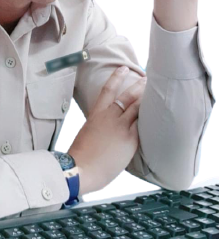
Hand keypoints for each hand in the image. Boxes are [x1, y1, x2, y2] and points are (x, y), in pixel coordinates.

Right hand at [68, 68, 146, 193]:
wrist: (82, 169)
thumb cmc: (80, 155)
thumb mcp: (87, 133)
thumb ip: (99, 126)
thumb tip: (108, 128)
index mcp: (96, 114)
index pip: (108, 90)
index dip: (116, 77)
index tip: (123, 68)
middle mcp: (110, 117)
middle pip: (128, 96)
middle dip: (139, 86)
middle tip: (147, 78)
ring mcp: (121, 128)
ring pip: (138, 108)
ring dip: (147, 100)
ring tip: (156, 93)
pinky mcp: (130, 140)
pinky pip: (142, 127)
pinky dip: (149, 121)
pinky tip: (157, 118)